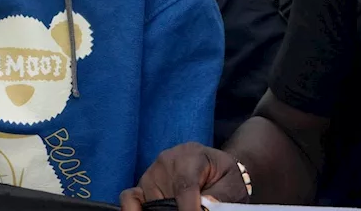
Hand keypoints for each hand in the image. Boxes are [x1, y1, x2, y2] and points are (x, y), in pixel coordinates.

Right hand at [120, 143, 250, 210]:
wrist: (216, 166)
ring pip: (149, 203)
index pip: (185, 188)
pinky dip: (135, 210)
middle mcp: (166, 161)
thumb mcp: (230, 186)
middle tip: (194, 210)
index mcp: (190, 155)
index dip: (189, 210)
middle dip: (176, 210)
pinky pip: (129, 198)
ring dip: (164, 210)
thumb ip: (217, 199)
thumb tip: (202, 210)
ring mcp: (151, 172)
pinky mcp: (142, 184)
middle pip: (165, 198)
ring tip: (181, 206)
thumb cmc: (224, 176)